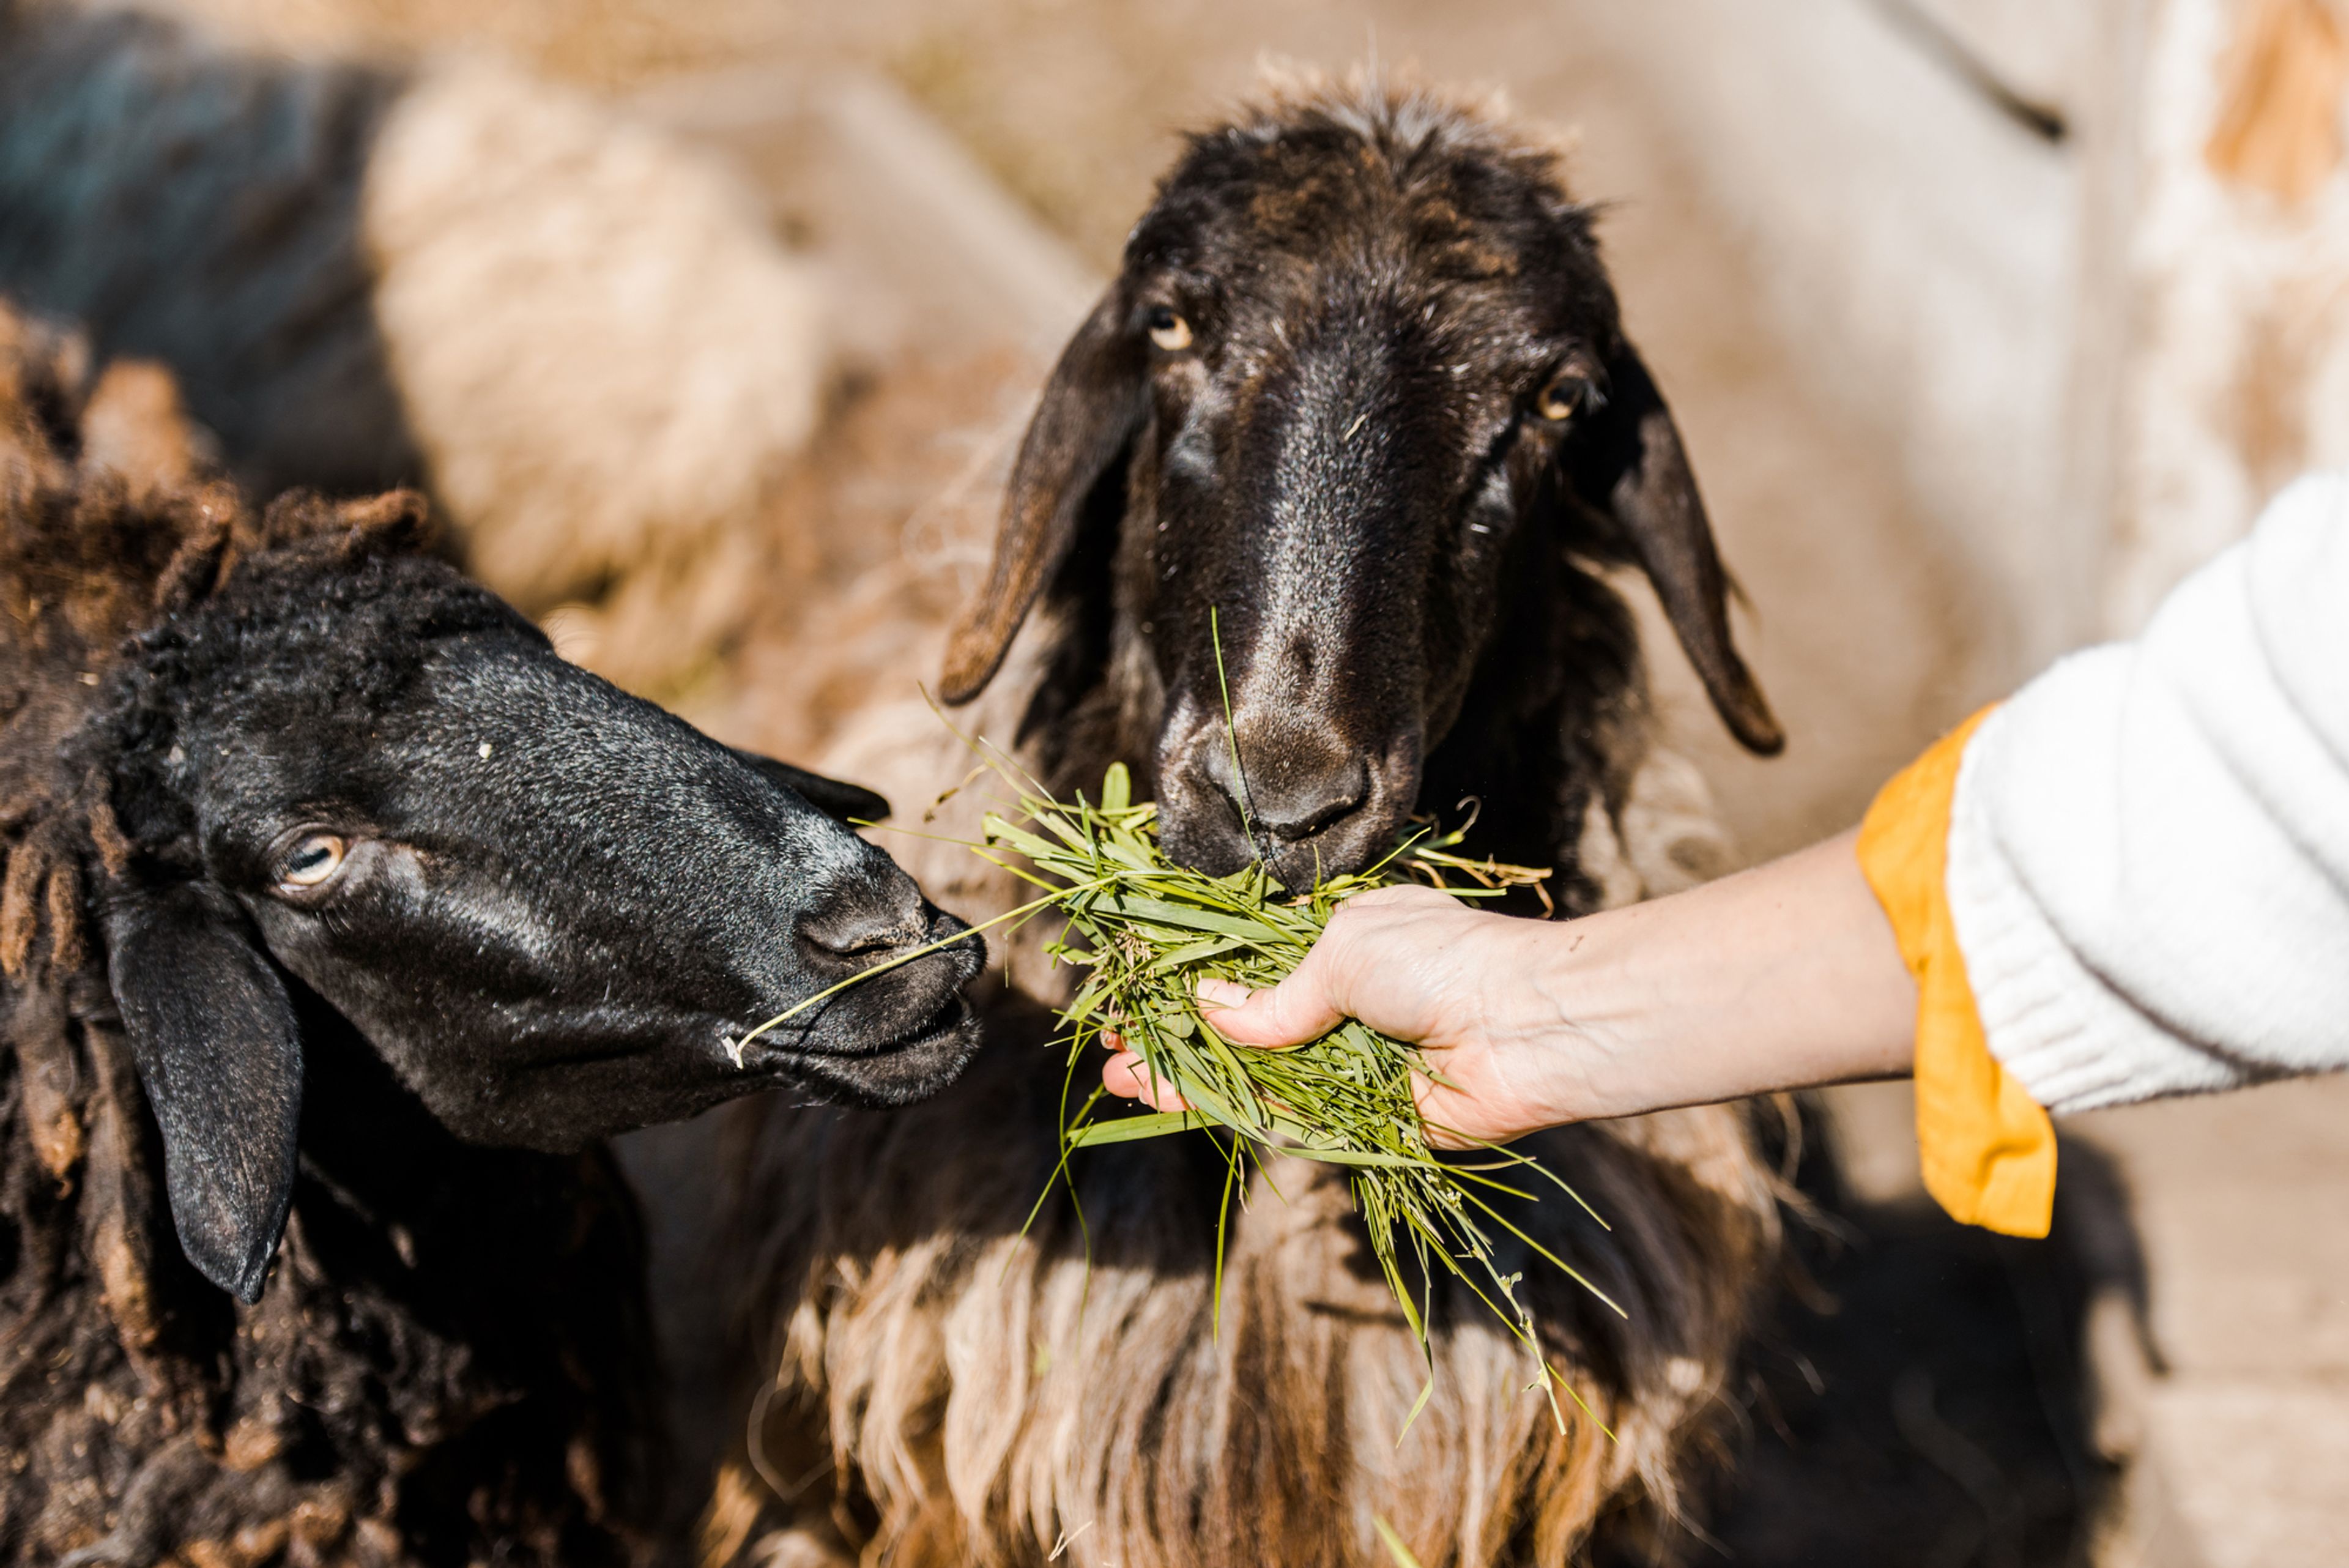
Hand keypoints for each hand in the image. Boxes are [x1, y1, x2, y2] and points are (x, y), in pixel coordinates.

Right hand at [1101, 883, 1592, 1146]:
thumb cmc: (1445, 960)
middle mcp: (1339, 1006)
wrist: (1527, 1027)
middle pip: (1239, 1026)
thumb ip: (1273, 995)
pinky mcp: (1358, 1121)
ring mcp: (1345, 1065)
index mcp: (1340, 946)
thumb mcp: (1344, 950)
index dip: (1191, 980)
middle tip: (1110, 1046)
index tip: (1136, 988)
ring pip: (1249, 1075)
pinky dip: (1225, 1110)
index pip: (1249, 967)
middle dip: (1174, 1034)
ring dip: (1184, 1075)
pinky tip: (1169, 1099)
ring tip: (1119, 1077)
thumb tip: (1211, 1012)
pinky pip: (1281, 1118)